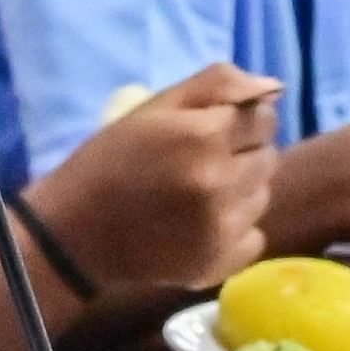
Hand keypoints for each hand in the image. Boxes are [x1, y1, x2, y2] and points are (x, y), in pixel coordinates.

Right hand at [30, 65, 279, 294]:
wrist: (75, 233)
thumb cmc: (113, 159)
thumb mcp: (155, 107)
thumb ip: (217, 85)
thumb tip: (275, 87)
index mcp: (204, 137)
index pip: (264, 117)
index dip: (240, 118)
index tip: (213, 127)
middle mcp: (220, 183)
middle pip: (268, 156)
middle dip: (243, 152)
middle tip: (201, 160)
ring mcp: (222, 229)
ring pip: (263, 196)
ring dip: (240, 190)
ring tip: (198, 192)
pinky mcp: (218, 265)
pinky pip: (255, 237)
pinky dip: (235, 229)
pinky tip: (201, 224)